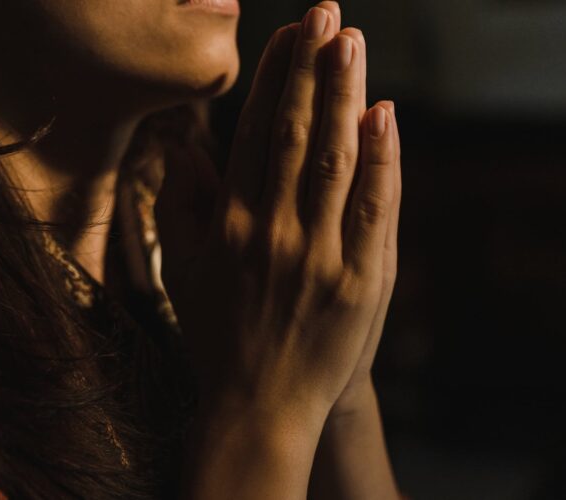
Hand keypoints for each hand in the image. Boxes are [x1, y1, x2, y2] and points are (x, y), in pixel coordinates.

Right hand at [157, 2, 400, 423]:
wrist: (260, 406)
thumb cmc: (219, 335)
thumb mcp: (183, 272)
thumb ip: (181, 208)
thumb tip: (182, 151)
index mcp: (230, 224)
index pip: (256, 134)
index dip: (274, 80)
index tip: (289, 35)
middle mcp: (272, 230)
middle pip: (297, 133)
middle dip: (311, 68)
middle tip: (326, 13)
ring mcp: (318, 254)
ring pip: (336, 159)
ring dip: (346, 96)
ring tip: (352, 43)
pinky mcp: (361, 280)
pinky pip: (374, 209)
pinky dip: (382, 159)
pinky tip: (385, 115)